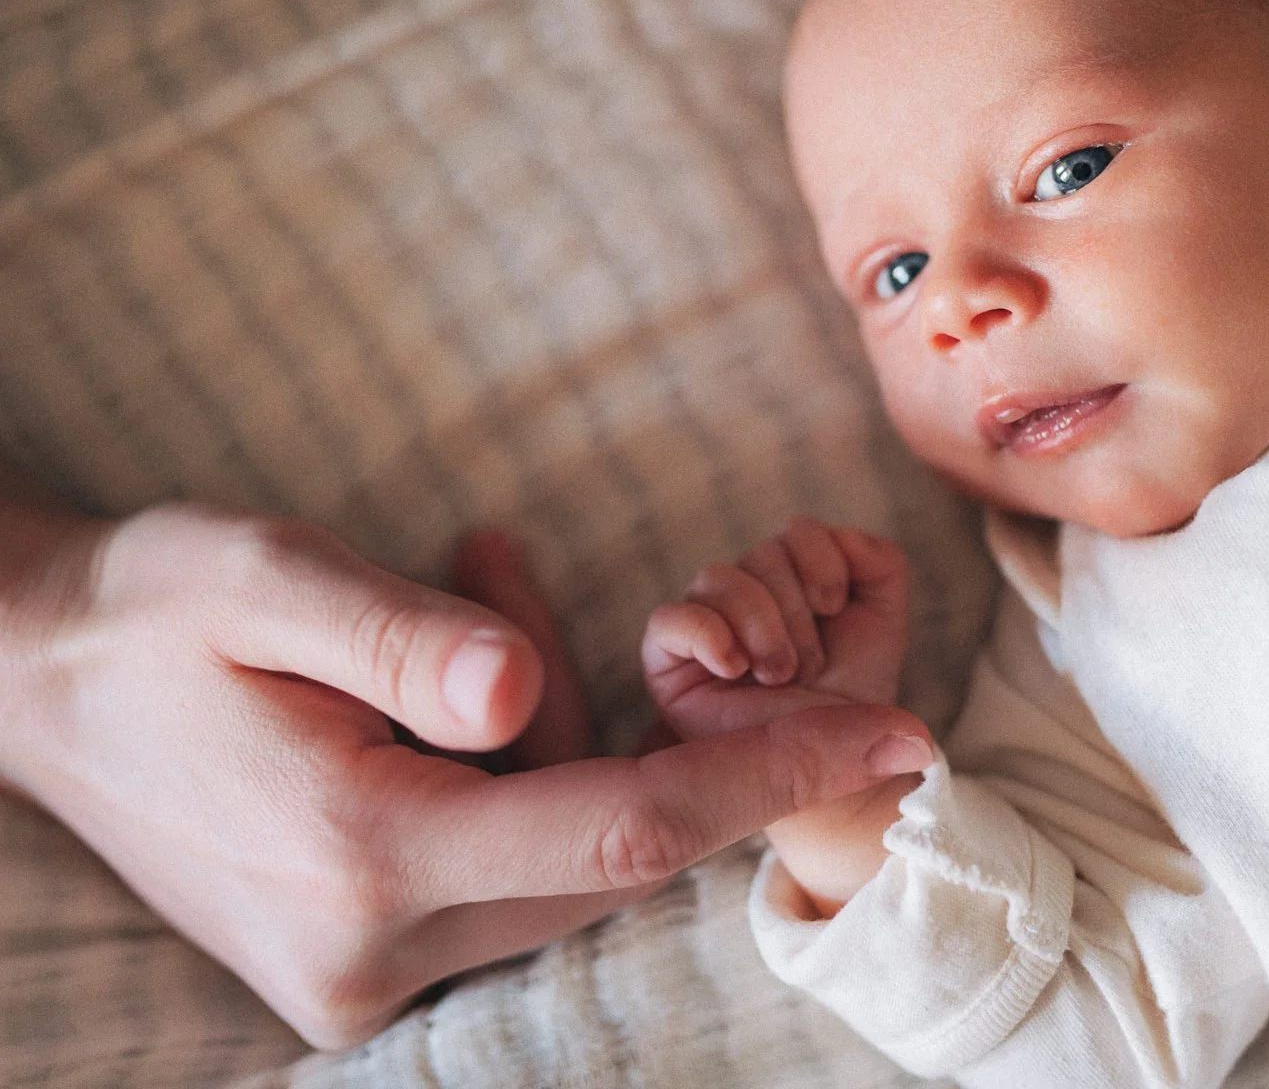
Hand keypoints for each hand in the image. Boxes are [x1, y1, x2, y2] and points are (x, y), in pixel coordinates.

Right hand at [0, 497, 932, 1048]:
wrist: (34, 686)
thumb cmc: (152, 615)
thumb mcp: (259, 578)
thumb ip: (400, 636)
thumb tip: (526, 684)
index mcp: (364, 856)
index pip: (624, 830)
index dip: (771, 781)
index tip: (898, 739)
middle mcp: (375, 949)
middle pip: (605, 846)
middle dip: (639, 720)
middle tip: (513, 582)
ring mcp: (365, 974)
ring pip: (560, 855)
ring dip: (555, 734)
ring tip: (450, 599)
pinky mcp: (362, 962)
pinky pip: (506, 865)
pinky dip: (516, 769)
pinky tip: (443, 673)